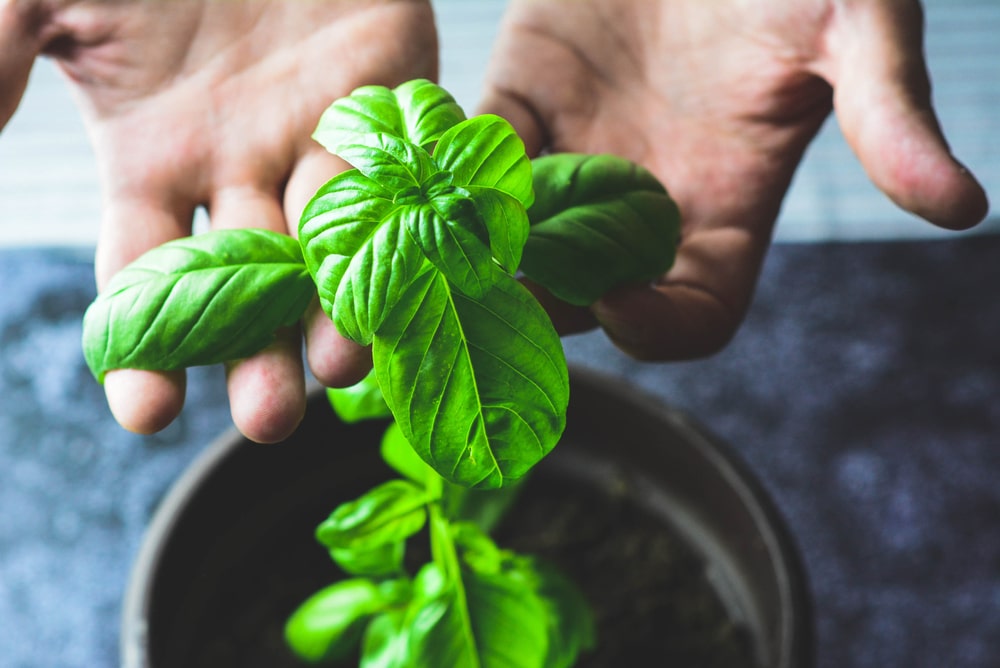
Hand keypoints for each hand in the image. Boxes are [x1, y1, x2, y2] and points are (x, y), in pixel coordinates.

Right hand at [1, 0, 433, 441]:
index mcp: (153, 161)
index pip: (143, 280)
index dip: (144, 346)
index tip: (147, 410)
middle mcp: (238, 166)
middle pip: (251, 286)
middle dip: (257, 354)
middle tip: (267, 419)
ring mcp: (317, 135)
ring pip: (334, 247)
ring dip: (342, 311)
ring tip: (344, 370)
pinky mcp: (389, 92)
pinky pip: (403, 169)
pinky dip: (410, 219)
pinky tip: (416, 276)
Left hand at [479, 0, 988, 357]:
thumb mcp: (856, 26)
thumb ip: (889, 116)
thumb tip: (963, 209)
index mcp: (726, 210)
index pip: (694, 313)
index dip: (657, 325)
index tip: (615, 301)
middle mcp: (645, 202)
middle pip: (587, 293)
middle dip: (540, 303)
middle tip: (491, 300)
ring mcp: (578, 158)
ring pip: (518, 241)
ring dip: (476, 252)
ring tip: (435, 250)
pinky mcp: (523, 104)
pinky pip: (475, 163)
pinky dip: (444, 174)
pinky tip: (416, 173)